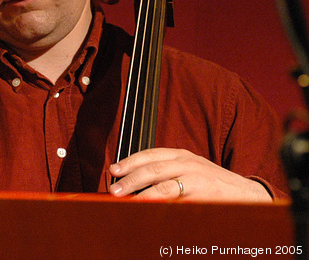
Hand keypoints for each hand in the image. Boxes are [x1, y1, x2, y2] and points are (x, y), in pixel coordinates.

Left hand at [107, 147, 271, 202]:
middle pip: (152, 168)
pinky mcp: (202, 192)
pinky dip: (160, 203)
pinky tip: (148, 208)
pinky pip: (177, 198)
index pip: (150, 154)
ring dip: (141, 192)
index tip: (114, 170)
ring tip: (127, 200)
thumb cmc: (214, 184)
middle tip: (115, 189)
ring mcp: (195, 176)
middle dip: (131, 178)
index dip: (130, 162)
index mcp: (182, 155)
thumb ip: (168, 172)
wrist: (248, 194)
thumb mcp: (191, 170)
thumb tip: (137, 182)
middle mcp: (187, 162)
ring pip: (162, 183)